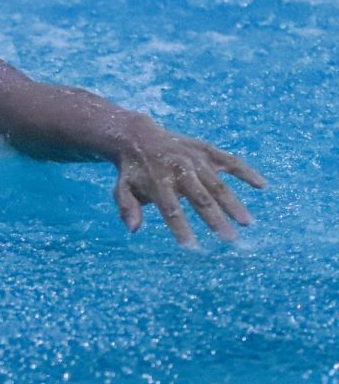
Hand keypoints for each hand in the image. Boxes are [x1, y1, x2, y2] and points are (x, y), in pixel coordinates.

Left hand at [112, 119, 266, 246]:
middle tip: (230, 239)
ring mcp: (195, 160)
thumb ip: (127, 208)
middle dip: (215, 220)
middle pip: (200, 198)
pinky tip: (262, 185)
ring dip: (233, 204)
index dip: (181, 228)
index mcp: (158, 182)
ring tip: (247, 222)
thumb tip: (133, 229)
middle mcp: (179, 170)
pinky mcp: (207, 151)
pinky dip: (246, 172)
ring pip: (218, 184)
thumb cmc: (132, 172)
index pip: (171, 210)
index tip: (191, 246)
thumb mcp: (121, 189)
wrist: (138, 137)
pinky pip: (230, 161)